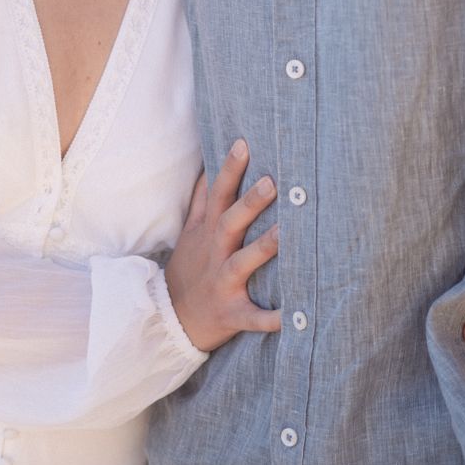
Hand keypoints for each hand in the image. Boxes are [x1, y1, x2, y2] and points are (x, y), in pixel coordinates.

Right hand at [166, 141, 280, 351]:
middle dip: (249, 203)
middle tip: (272, 181)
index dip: (229, 170)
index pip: (217, 195)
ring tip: (286, 233)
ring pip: (241, 264)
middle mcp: (215, 255)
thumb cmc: (191, 269)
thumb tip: (207, 165)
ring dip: (263, 249)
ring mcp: (222, 284)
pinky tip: (292, 317)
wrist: (172, 320)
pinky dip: (270, 318)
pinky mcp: (231, 314)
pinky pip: (252, 318)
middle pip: (230, 223)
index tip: (243, 144)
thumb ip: (202, 200)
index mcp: (207, 233)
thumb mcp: (190, 232)